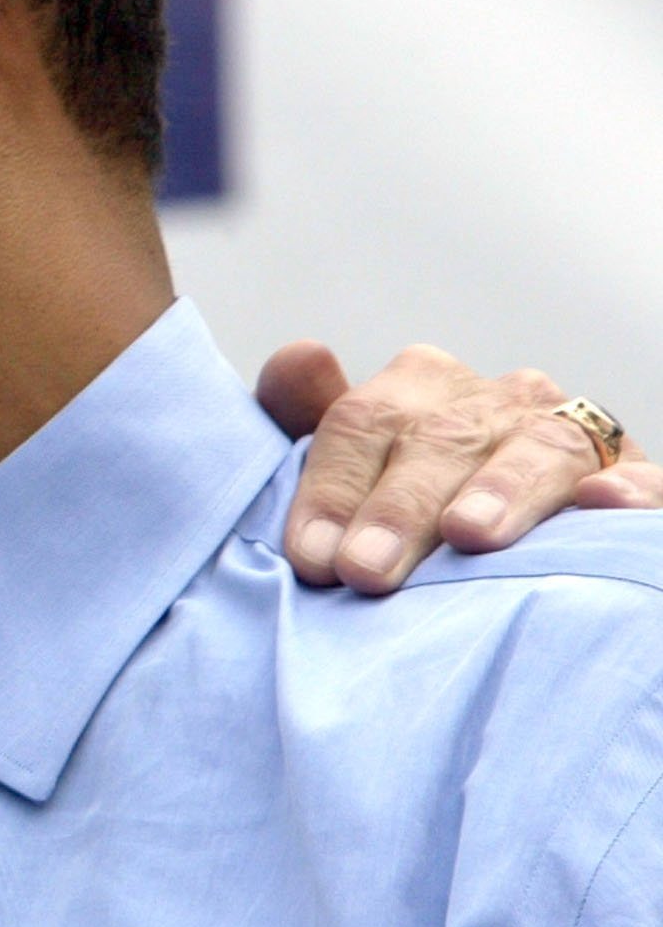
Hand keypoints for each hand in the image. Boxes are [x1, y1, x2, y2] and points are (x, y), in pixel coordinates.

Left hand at [258, 341, 659, 592]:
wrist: (511, 535)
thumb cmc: (410, 505)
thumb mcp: (354, 464)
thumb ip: (311, 418)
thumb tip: (299, 356)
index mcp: (421, 388)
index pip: (365, 422)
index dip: (332, 488)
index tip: (311, 556)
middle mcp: (495, 401)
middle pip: (440, 439)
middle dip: (399, 507)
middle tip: (366, 570)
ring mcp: (565, 436)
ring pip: (533, 450)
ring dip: (500, 490)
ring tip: (467, 534)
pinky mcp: (631, 476)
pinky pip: (638, 476)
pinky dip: (626, 488)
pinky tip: (602, 503)